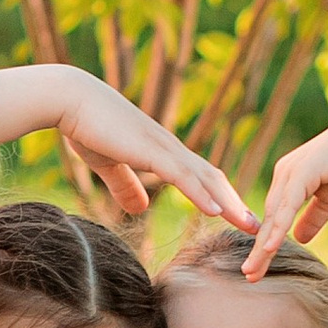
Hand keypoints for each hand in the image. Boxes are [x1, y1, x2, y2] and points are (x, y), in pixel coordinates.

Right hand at [0, 67, 254, 228]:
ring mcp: (162, 147)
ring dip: (229, 203)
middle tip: (258, 227)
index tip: (237, 218)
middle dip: (236, 204)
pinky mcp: (150, 150)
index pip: (200, 177)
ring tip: (248, 225)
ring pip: (205, 178)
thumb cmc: (86, 126)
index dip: (221, 197)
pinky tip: (215, 212)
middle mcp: (169, 148)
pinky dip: (200, 194)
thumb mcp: (108, 164)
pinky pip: (182, 175)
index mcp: (161, 151)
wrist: (69, 99)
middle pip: (212, 178)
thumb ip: (125, 185)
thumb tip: (139, 208)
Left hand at [246, 110, 327, 269]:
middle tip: (249, 276)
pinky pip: (287, 205)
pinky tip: (270, 247)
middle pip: (268, 219)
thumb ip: (313, 218)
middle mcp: (284, 174)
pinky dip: (278, 227)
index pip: (274, 218)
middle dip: (259, 249)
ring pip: (274, 215)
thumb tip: (299, 239)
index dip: (266, 244)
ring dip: (263, 244)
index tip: (258, 269)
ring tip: (253, 269)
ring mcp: (290, 171)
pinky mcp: (302, 171)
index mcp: (289, 180)